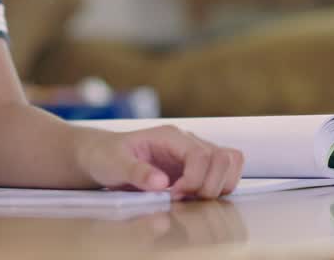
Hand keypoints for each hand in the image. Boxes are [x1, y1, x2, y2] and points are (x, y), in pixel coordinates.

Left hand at [76, 126, 243, 200]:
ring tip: (189, 198)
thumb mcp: (114, 163)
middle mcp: (187, 142)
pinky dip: (216, 189)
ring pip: (230, 164)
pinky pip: (224, 175)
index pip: (201, 154)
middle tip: (182, 198)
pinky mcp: (198, 168)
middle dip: (208, 185)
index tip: (173, 194)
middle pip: (223, 158)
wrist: (103, 156)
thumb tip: (162, 183)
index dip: (193, 179)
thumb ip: (136, 172)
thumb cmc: (107, 156)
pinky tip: (191, 197)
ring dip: (217, 187)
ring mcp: (195, 154)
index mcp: (170, 136)